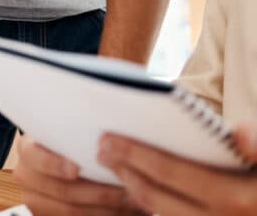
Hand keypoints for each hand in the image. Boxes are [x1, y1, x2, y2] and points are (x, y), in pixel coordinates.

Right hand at [13, 136, 140, 214]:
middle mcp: (26, 176)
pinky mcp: (45, 214)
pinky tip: (123, 212)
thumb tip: (110, 139)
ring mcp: (34, 200)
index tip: (76, 169)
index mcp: (27, 150)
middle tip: (130, 191)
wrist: (59, 161)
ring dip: (107, 210)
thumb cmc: (69, 142)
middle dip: (100, 193)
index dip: (53, 164)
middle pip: (61, 190)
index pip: (34, 157)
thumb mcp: (67, 134)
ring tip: (134, 203)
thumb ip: (78, 134)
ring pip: (71, 211)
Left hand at [97, 127, 256, 215]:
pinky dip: (148, 206)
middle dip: (124, 171)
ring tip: (112, 166)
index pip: (170, 172)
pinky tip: (135, 187)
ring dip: (131, 191)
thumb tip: (239, 131)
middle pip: (155, 198)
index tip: (108, 137)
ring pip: (159, 215)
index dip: (135, 154)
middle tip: (100, 148)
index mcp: (236, 198)